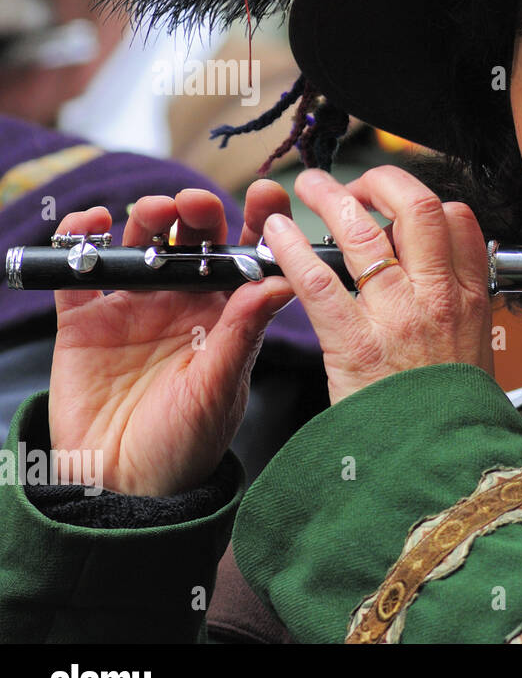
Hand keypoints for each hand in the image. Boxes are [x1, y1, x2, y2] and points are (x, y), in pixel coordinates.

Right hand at [47, 181, 297, 495]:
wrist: (124, 485)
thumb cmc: (186, 442)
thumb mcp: (221, 385)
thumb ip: (244, 330)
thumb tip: (287, 279)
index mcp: (225, 314)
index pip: (246, 255)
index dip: (257, 221)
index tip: (267, 192)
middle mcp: (182, 302)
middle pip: (192, 239)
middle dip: (196, 211)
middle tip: (196, 206)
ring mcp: (132, 306)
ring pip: (140, 243)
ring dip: (148, 217)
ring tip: (154, 214)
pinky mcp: (83, 319)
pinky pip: (79, 267)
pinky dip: (81, 238)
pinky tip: (93, 224)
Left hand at [262, 166, 493, 406]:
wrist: (445, 468)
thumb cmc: (456, 421)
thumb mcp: (479, 357)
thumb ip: (464, 316)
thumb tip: (448, 287)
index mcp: (472, 300)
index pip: (458, 222)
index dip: (427, 200)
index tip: (402, 203)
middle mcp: (439, 298)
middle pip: (417, 208)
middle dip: (381, 181)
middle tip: (357, 183)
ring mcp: (398, 316)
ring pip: (364, 231)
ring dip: (329, 197)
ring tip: (308, 187)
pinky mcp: (356, 342)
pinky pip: (318, 279)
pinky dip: (291, 248)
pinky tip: (275, 235)